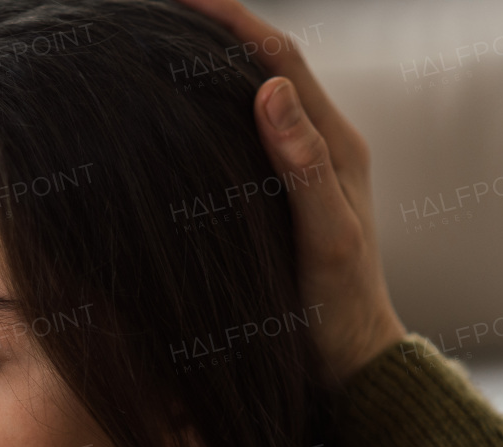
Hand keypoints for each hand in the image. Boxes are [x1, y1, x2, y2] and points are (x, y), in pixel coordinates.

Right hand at [175, 0, 407, 384]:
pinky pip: (241, 134)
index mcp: (336, 143)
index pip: (280, 59)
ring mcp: (297, 167)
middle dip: (217, 29)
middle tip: (157, 14)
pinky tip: (174, 110)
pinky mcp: (278, 191)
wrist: (346, 357)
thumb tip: (267, 89)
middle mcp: (318, 144)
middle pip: (264, 64)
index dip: (233, 21)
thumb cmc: (337, 304)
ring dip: (211, 63)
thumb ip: (303, 164)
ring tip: (158, 44)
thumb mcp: (324, 236)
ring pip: (251, 96)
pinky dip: (209, 108)